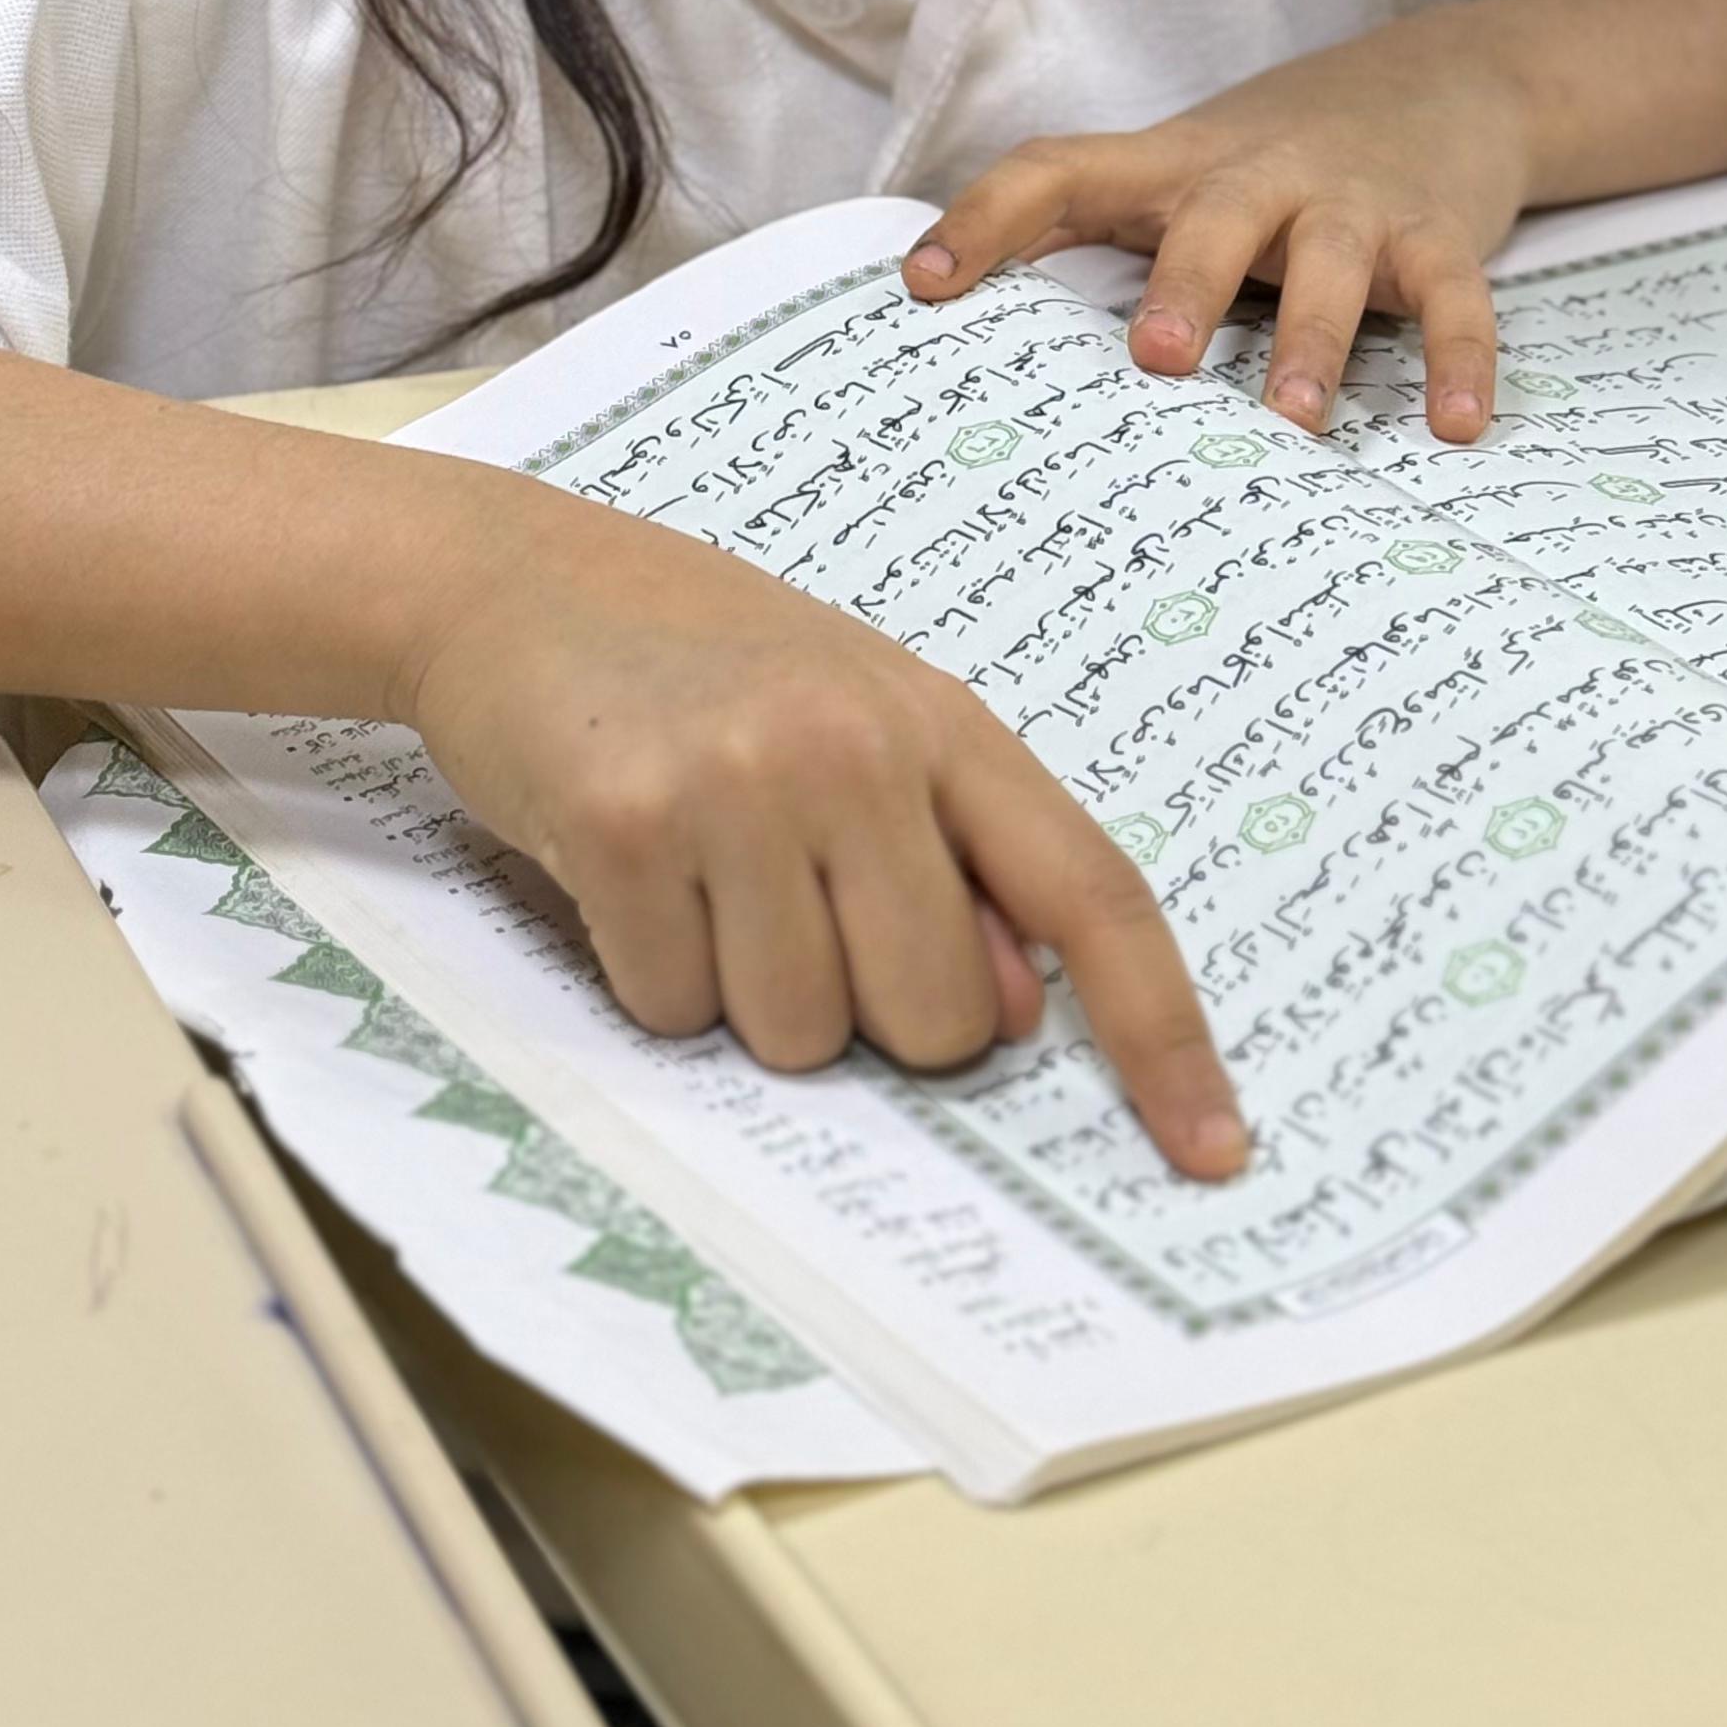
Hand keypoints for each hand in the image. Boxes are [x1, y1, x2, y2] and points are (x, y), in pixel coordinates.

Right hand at [400, 474, 1247, 1180]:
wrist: (514, 578)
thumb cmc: (701, 665)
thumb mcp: (859, 723)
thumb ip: (956, 860)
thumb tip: (1023, 1014)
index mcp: (944, 723)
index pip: (1093, 893)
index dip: (1162, 1034)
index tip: (1213, 1148)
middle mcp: (859, 745)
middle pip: (938, 1019)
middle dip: (869, 1012)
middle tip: (790, 905)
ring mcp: (743, 781)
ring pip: (799, 1036)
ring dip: (742, 996)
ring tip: (700, 872)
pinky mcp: (628, 825)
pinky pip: (673, 1010)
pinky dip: (647, 974)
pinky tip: (628, 868)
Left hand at [907, 7, 1535, 440]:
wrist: (1444, 80)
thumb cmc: (1275, 158)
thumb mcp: (1178, 172)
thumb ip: (1084, 224)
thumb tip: (941, 296)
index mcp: (1172, 166)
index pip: (1059, 170)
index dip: (986, 218)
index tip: (923, 285)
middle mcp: (1258, 176)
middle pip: (1211, 215)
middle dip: (1184, 283)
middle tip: (1155, 359)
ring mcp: (1351, 204)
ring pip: (1329, 259)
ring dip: (1311, 338)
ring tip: (1294, 416)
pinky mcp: (1436, 235)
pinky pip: (1452, 296)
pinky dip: (1460, 358)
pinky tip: (1456, 426)